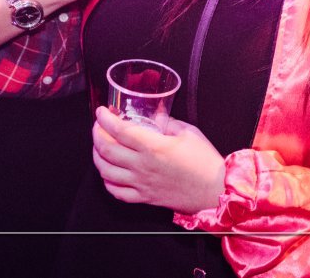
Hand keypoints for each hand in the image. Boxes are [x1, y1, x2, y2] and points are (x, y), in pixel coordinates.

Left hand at [92, 106, 225, 212]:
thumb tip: (155, 115)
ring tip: (100, 147)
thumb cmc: (204, 162)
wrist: (213, 191)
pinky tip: (108, 172)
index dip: (105, 119)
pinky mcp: (144, 197)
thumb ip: (168, 122)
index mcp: (154, 147)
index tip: (102, 112)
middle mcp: (143, 166)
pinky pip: (116, 192)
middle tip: (98, 126)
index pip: (120, 131)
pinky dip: (107, 181)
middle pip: (107, 149)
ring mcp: (141, 183)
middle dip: (97, 134)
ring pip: (105, 171)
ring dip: (97, 156)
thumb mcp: (189, 132)